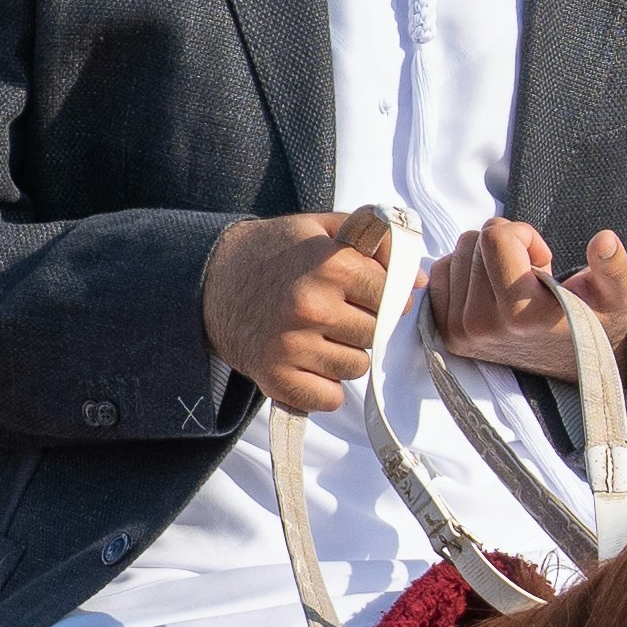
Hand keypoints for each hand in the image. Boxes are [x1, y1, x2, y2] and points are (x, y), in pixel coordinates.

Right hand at [198, 208, 397, 415]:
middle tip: (333, 312)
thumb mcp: (320, 228)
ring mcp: (292, 346)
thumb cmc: (273, 252)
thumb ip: (374, 243)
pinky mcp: (276, 378)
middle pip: (376, 332)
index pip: (391, 293)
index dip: (382, 293)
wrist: (209, 280)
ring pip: (357, 367)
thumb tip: (417, 280)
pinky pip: (329, 398)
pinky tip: (308, 362)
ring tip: (318, 335)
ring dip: (345, 355)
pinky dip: (324, 385)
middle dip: (362, 323)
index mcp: (329, 265)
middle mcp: (312, 307)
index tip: (362, 290)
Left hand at [422, 220, 626, 370]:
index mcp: (522, 313)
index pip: (495, 237)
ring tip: (516, 287)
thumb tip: (604, 240)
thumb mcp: (618, 294)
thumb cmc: (597, 319)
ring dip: (487, 259)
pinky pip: (440, 273)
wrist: (578, 361)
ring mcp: (460, 331)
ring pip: (457, 253)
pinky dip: (465, 271)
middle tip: (532, 277)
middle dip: (506, 246)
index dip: (525, 235)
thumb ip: (614, 267)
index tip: (544, 259)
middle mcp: (483, 325)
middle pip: (474, 241)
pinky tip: (493, 289)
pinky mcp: (446, 332)